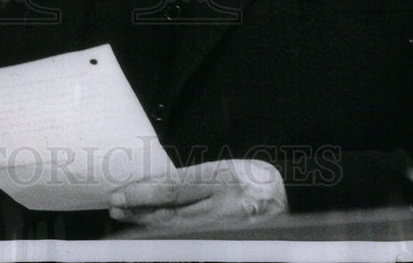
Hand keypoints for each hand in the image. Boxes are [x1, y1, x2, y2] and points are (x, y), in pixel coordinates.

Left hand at [109, 159, 286, 227]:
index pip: (175, 187)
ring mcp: (230, 228)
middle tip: (115, 204)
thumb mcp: (230, 169)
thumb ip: (198, 179)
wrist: (297, 200)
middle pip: (172, 211)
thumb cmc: (258, 181)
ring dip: (146, 224)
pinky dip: (167, 236)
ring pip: (178, 230)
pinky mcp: (230, 242)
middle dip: (139, 208)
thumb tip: (156, 186)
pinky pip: (192, 240)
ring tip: (125, 216)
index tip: (122, 191)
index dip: (144, 191)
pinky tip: (150, 232)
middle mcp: (227, 204)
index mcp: (226, 177)